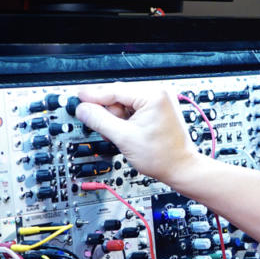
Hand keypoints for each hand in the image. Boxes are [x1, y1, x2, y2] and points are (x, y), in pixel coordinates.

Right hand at [74, 84, 200, 184]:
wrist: (181, 168)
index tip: (78, 98)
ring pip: (124, 103)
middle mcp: (158, 92)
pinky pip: (133, 108)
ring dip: (117, 118)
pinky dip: (125, 120)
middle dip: (109, 112)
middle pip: (118, 95)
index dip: (93, 96)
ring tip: (122, 135)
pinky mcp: (158, 108)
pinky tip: (127, 133)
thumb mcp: (124, 138)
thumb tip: (83, 109)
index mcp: (152, 95)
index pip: (114, 90)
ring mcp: (159, 100)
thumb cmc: (162, 156)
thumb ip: (100, 121)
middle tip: (107, 130)